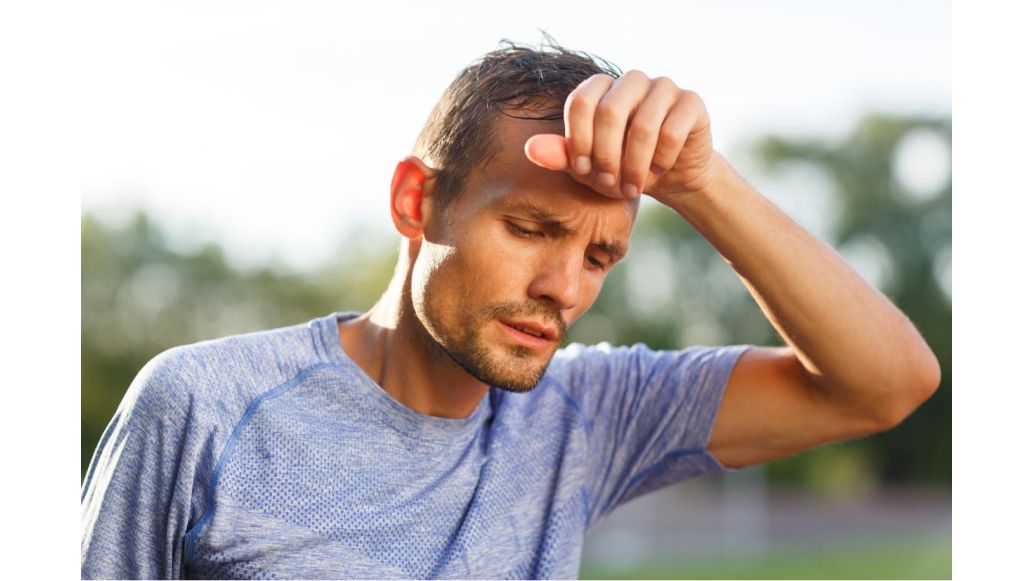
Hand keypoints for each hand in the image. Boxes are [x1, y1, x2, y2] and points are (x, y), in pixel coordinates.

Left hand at [524, 70, 717, 200]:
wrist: (668, 176)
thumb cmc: (621, 167)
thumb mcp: (587, 167)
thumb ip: (561, 155)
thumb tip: (530, 149)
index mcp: (601, 87)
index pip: (579, 102)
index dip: (579, 141)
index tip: (585, 171)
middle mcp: (631, 80)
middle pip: (609, 112)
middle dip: (607, 156)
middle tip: (610, 184)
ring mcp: (664, 87)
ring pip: (644, 124)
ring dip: (636, 165)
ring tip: (634, 186)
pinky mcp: (691, 102)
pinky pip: (672, 131)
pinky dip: (662, 159)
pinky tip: (659, 171)